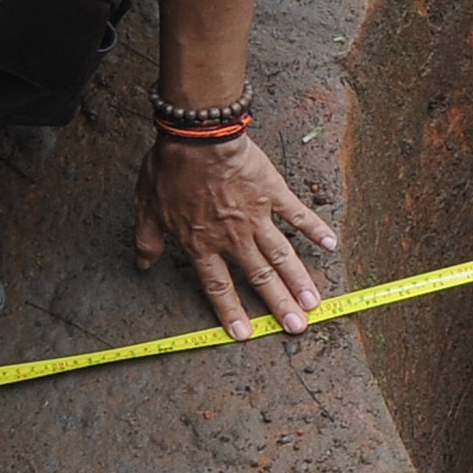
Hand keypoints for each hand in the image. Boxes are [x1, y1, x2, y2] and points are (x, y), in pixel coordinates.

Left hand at [135, 133, 341, 338]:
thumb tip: (142, 265)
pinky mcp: (273, 194)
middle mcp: (233, 237)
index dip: (230, 311)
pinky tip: (330, 244)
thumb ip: (147, 240)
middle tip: (297, 327)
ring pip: (281, 255)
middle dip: (278, 305)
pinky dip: (314, 229)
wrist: (197, 138)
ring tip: (314, 302)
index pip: (217, 286)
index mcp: (202, 242)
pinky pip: (297, 215)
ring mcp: (256, 216)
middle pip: (259, 277)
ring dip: (298, 280)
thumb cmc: (170, 169)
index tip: (245, 334)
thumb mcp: (147, 208)